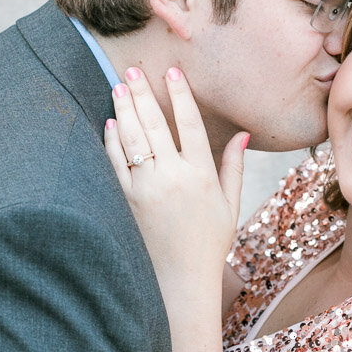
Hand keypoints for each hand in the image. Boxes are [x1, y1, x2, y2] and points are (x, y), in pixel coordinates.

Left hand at [104, 66, 247, 295]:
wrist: (180, 282)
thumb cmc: (209, 245)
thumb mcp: (229, 205)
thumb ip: (233, 167)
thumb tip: (242, 134)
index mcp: (202, 176)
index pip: (189, 124)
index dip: (180, 95)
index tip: (171, 72)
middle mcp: (173, 178)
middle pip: (154, 124)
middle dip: (143, 93)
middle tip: (133, 69)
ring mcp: (147, 189)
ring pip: (132, 139)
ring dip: (123, 110)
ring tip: (118, 87)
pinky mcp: (127, 202)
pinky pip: (116, 164)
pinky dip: (112, 141)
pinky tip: (110, 123)